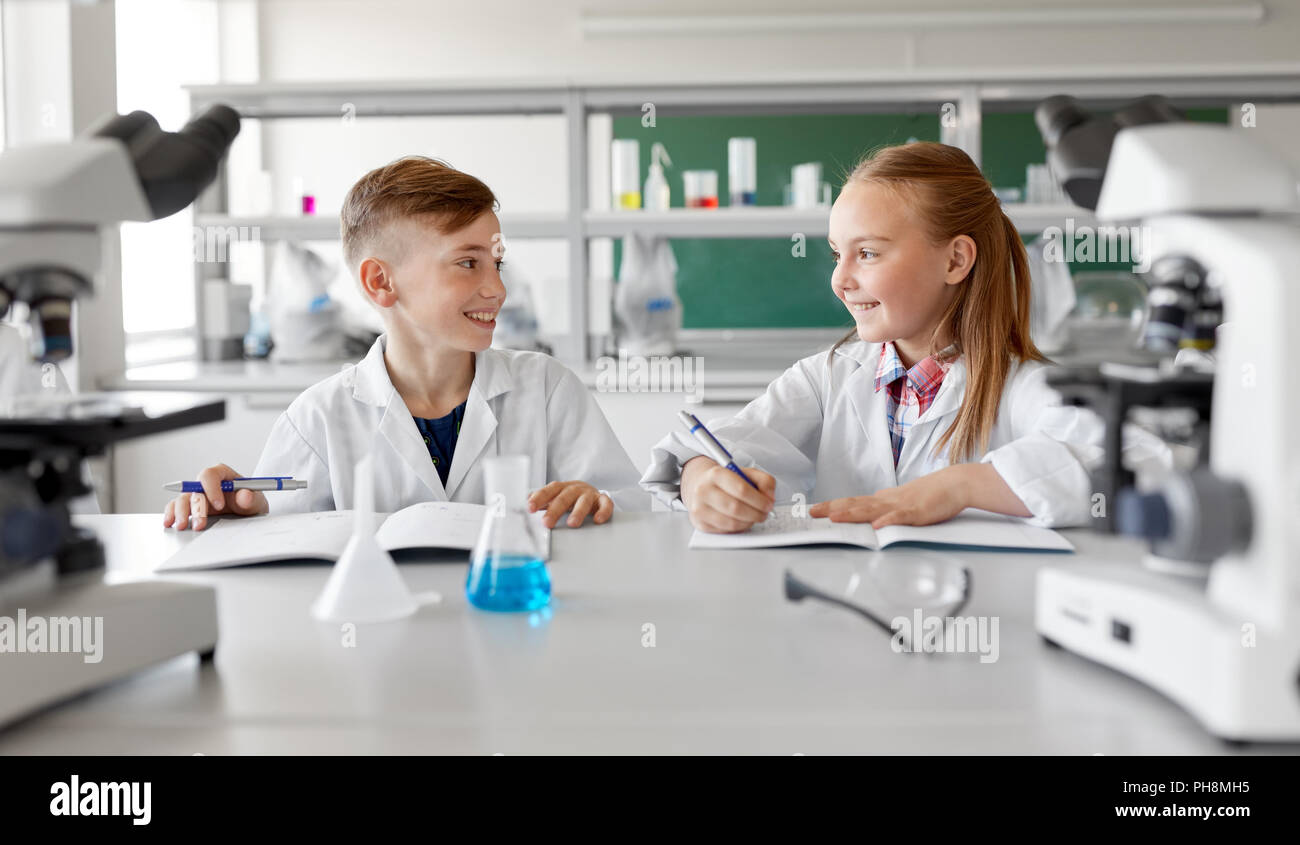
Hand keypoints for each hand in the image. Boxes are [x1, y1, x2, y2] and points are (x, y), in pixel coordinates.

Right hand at [163, 463, 268, 530]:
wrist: (248, 513)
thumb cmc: (250, 501)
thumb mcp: (256, 500)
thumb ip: (251, 498)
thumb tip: (244, 495)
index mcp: (222, 474)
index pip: (210, 475)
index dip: (212, 489)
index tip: (219, 505)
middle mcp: (206, 484)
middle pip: (194, 489)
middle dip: (195, 507)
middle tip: (200, 524)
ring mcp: (197, 496)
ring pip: (182, 499)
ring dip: (180, 512)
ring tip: (182, 526)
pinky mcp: (191, 507)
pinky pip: (176, 507)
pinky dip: (171, 514)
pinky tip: (169, 522)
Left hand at [528, 481, 612, 528]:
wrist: (591, 492)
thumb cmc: (568, 498)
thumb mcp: (553, 498)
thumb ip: (539, 503)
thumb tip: (518, 508)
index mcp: (560, 488)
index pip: (548, 490)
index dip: (539, 498)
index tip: (530, 507)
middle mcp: (574, 489)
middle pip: (564, 497)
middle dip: (555, 510)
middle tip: (547, 523)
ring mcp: (589, 494)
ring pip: (584, 501)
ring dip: (578, 512)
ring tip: (572, 524)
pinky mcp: (602, 500)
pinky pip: (605, 504)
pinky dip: (603, 511)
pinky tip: (597, 520)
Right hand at [680, 456, 775, 533]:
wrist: (702, 485)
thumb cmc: (727, 481)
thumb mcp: (747, 474)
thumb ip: (764, 481)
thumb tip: (769, 498)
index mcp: (716, 474)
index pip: (741, 490)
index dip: (759, 500)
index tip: (769, 505)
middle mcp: (703, 490)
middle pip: (736, 508)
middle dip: (756, 514)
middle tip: (764, 514)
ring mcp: (699, 508)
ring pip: (731, 522)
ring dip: (748, 522)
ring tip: (754, 517)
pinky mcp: (700, 523)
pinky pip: (725, 530)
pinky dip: (739, 528)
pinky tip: (742, 521)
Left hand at [809, 467, 967, 528]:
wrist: (955, 483)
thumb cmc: (932, 493)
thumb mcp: (903, 500)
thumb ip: (887, 505)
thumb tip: (872, 510)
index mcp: (884, 499)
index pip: (853, 502)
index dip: (833, 506)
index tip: (815, 509)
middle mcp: (887, 500)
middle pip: (855, 504)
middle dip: (832, 509)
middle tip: (812, 513)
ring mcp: (901, 505)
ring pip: (872, 510)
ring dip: (852, 514)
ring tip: (834, 518)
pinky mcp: (917, 512)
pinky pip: (900, 518)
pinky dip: (887, 521)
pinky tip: (876, 526)